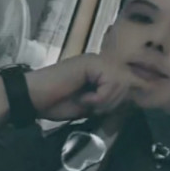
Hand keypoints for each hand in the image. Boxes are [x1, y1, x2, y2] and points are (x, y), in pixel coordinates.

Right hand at [26, 53, 141, 120]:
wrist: (35, 97)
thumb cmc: (58, 103)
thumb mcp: (91, 106)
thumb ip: (110, 100)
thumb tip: (134, 102)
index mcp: (101, 71)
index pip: (129, 83)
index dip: (127, 98)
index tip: (115, 110)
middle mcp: (100, 62)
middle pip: (128, 83)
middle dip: (114, 103)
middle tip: (94, 108)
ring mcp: (95, 60)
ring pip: (122, 83)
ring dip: (106, 101)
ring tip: (87, 103)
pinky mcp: (90, 62)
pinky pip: (110, 81)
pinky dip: (100, 97)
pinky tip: (83, 98)